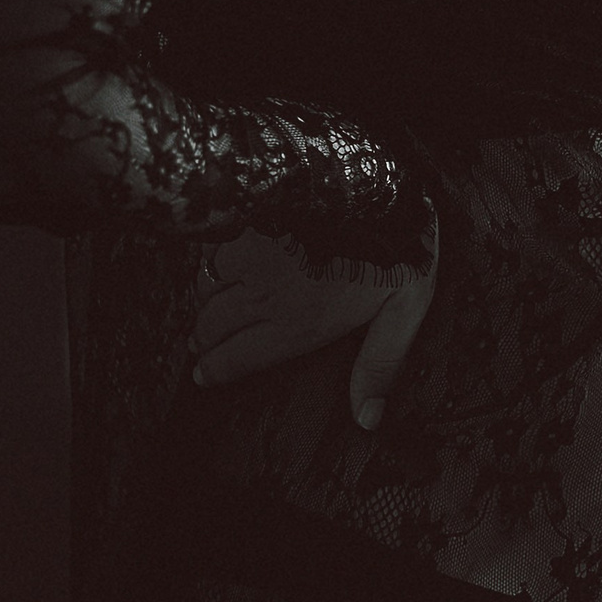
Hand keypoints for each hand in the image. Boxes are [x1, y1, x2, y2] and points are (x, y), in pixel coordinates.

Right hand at [191, 221, 438, 429]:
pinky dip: (207, 264)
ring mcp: (251, 258)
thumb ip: (379, 366)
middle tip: (198, 350)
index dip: (216, 372)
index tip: (203, 376)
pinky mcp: (248, 222)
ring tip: (202, 315)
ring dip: (201, 306)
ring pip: (206, 291)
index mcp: (297, 325)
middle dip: (202, 343)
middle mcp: (265, 297)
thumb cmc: (395, 247)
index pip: (238, 360)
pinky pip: (211, 251)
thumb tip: (368, 418)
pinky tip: (213, 267)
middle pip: (212, 329)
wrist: (374, 183)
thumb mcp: (403, 312)